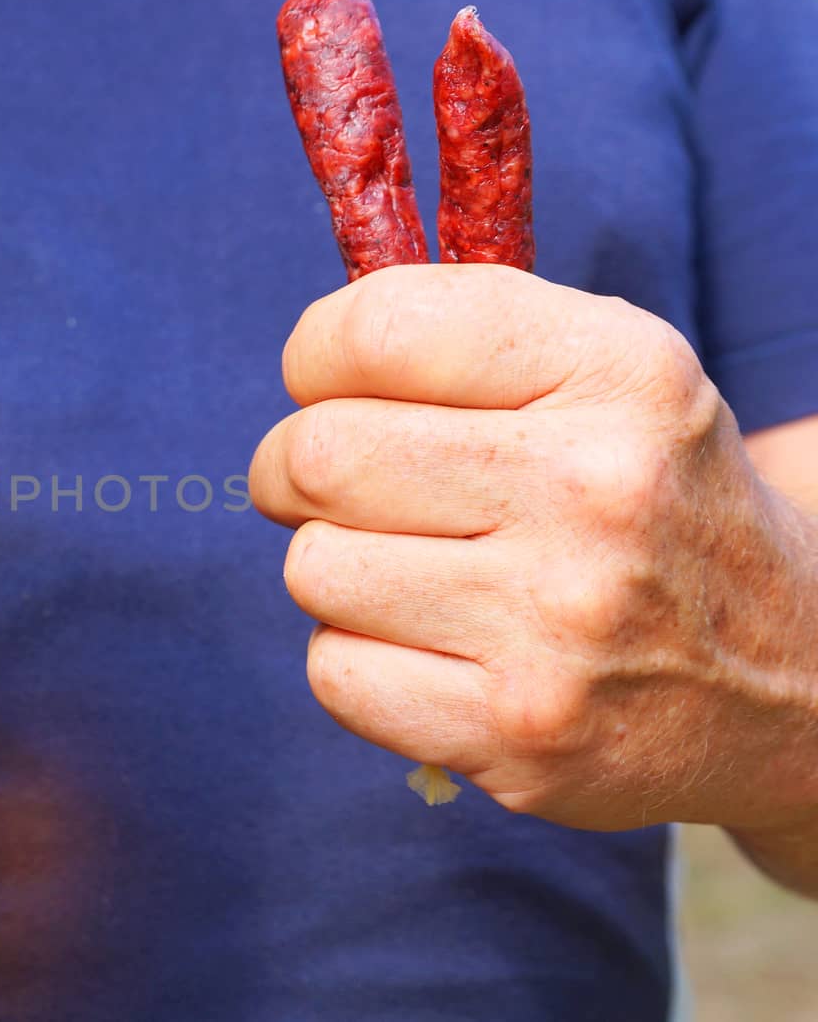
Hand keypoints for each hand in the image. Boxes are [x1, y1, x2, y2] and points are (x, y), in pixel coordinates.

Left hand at [249, 264, 817, 833]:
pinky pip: (333, 673)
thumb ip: (460, 332)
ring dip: (336, 568)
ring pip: (314, 567)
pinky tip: (430, 648)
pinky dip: (356, 660)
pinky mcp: (520, 734)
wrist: (790, 677)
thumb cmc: (645, 499)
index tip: (328, 383)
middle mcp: (596, 491)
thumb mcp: (604, 374)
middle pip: (319, 455)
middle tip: (338, 486)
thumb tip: (309, 354)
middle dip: (297, 467)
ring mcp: (559, 624)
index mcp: (617, 372)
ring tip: (413, 572)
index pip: (378, 330)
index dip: (318, 355)